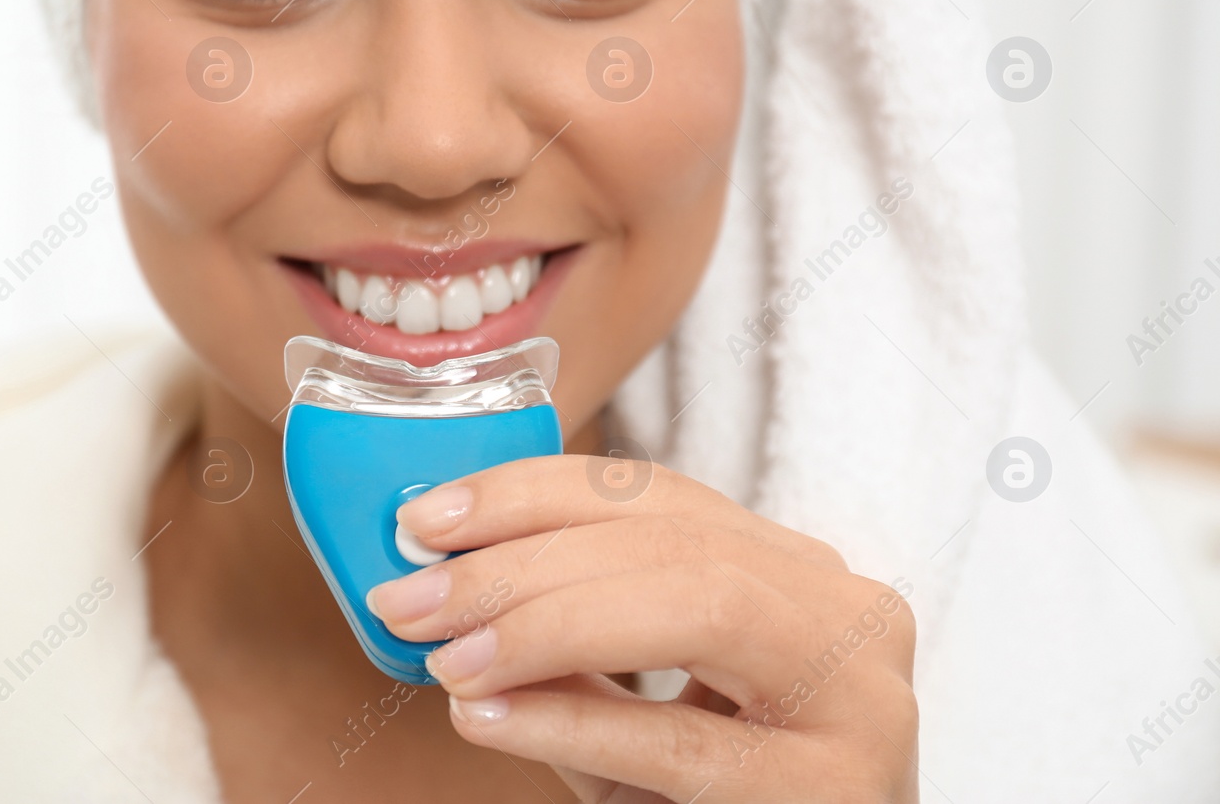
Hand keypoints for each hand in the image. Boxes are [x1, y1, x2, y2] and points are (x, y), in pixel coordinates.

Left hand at [366, 455, 919, 802]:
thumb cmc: (718, 800)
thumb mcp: (642, 704)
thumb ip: (571, 641)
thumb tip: (444, 584)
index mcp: (794, 574)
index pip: (654, 495)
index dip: (531, 494)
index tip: (424, 521)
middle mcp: (844, 614)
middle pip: (670, 541)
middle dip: (521, 561)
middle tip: (410, 599)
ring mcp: (857, 698)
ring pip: (696, 607)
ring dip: (545, 623)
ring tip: (448, 657)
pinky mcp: (838, 789)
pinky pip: (685, 741)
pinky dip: (572, 720)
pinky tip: (488, 720)